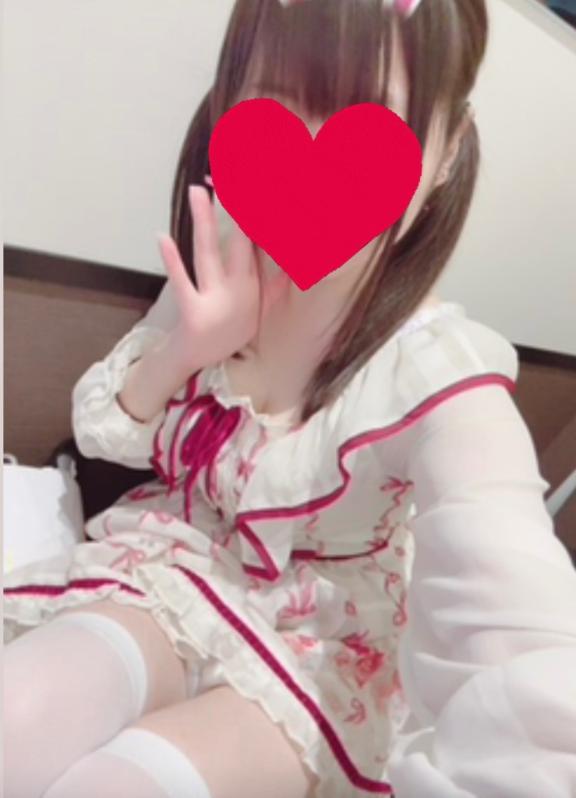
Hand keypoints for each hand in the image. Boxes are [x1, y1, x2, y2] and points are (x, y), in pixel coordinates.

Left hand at [156, 180, 289, 370]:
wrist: (200, 358)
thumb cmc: (227, 326)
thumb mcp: (258, 304)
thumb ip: (275, 281)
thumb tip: (295, 260)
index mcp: (252, 282)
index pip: (260, 239)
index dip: (260, 210)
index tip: (258, 179)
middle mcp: (238, 288)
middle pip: (239, 240)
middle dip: (237, 206)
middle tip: (233, 171)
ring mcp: (216, 299)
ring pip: (210, 254)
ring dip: (204, 222)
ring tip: (198, 190)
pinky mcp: (193, 313)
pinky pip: (182, 283)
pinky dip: (173, 261)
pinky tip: (162, 236)